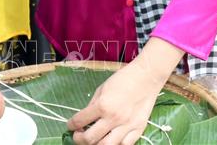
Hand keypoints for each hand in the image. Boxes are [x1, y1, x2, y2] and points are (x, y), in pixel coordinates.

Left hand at [68, 38, 182, 144]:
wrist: (145, 78)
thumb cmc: (122, 80)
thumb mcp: (102, 89)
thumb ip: (93, 105)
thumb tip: (85, 118)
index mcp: (102, 105)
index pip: (80, 120)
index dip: (71, 125)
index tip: (70, 126)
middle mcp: (113, 118)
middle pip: (90, 139)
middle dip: (79, 140)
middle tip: (78, 136)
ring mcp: (127, 127)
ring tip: (92, 140)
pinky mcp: (138, 130)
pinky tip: (110, 140)